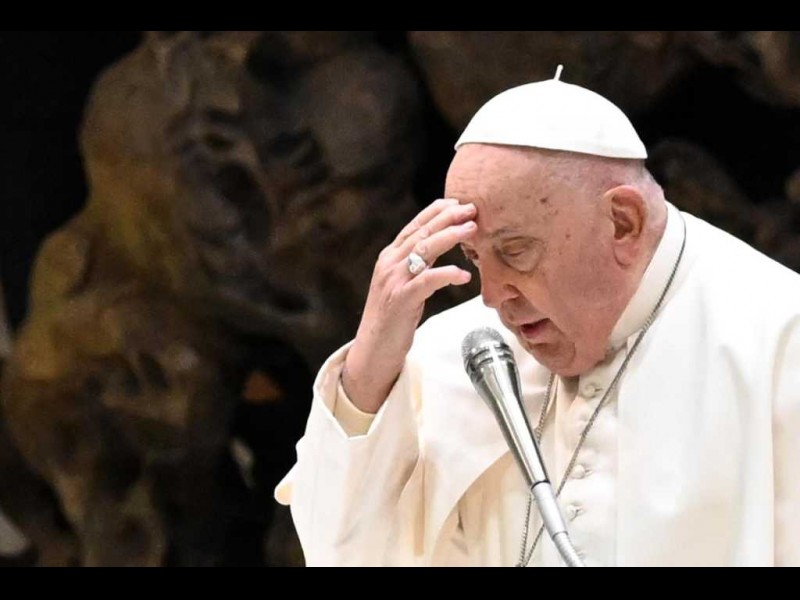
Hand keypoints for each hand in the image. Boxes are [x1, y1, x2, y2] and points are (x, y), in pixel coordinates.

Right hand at [343, 198, 476, 412]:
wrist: (372, 350)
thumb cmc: (392, 320)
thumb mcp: (402, 285)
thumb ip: (416, 266)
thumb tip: (439, 249)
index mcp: (389, 257)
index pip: (414, 226)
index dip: (436, 211)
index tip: (458, 202)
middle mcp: (389, 263)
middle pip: (422, 232)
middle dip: (448, 217)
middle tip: (472, 209)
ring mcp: (393, 280)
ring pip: (424, 249)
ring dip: (450, 236)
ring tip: (472, 230)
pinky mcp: (401, 299)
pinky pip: (427, 280)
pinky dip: (446, 274)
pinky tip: (463, 275)